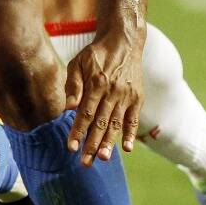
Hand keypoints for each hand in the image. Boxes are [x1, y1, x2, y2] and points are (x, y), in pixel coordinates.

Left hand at [63, 32, 143, 165]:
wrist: (124, 41)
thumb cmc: (96, 54)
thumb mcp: (79, 62)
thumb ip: (73, 85)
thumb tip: (68, 108)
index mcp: (96, 83)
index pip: (85, 113)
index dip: (78, 131)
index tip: (71, 147)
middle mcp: (112, 91)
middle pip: (100, 123)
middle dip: (92, 144)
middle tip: (85, 163)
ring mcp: (127, 96)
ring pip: (116, 124)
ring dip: (109, 143)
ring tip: (102, 159)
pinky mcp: (137, 98)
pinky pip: (133, 119)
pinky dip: (131, 134)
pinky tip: (127, 148)